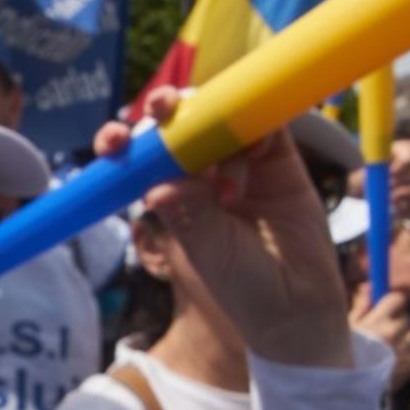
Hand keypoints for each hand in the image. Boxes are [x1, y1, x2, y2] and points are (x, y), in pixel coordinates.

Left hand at [97, 88, 351, 367]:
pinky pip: (267, 126)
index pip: (139, 157)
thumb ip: (189, 211)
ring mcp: (240, 163)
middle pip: (178, 125)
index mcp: (171, 193)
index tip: (114, 141)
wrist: (295, 302)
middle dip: (166, 110)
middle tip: (163, 107)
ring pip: (220, 119)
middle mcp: (202, 173)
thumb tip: (157, 186)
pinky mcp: (279, 160)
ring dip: (214, 125)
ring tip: (228, 185)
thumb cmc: (239, 282)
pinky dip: (257, 125)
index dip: (124, 141)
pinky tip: (255, 150)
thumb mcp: (205, 249)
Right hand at [350, 287, 409, 390]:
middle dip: (399, 324)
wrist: (348, 385)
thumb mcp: (348, 328)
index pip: (398, 299)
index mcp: (377, 320)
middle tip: (387, 334)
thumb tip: (370, 287)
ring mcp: (403, 348)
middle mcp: (393, 332)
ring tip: (393, 350)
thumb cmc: (344, 354)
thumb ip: (361, 307)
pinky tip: (396, 363)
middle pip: (407, 318)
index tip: (390, 309)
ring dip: (407, 341)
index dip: (395, 303)